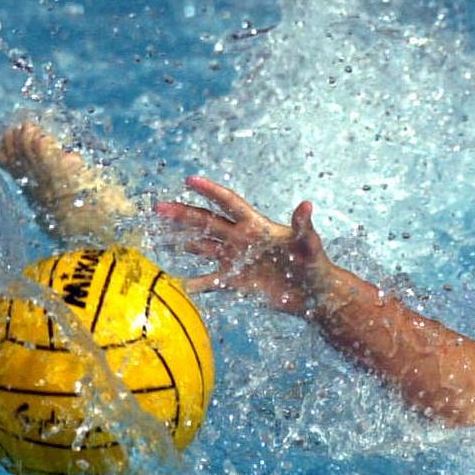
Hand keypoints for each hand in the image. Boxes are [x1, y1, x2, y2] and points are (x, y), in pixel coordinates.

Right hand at [155, 176, 330, 315]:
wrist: (315, 294)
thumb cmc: (315, 265)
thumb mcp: (309, 244)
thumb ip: (303, 226)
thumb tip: (307, 205)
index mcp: (256, 226)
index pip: (229, 203)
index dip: (211, 191)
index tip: (190, 180)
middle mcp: (242, 240)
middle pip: (208, 223)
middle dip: (184, 214)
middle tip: (159, 207)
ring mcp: (237, 260)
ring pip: (204, 247)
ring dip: (184, 241)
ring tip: (159, 235)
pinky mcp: (238, 282)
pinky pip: (211, 281)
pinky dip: (196, 284)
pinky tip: (178, 285)